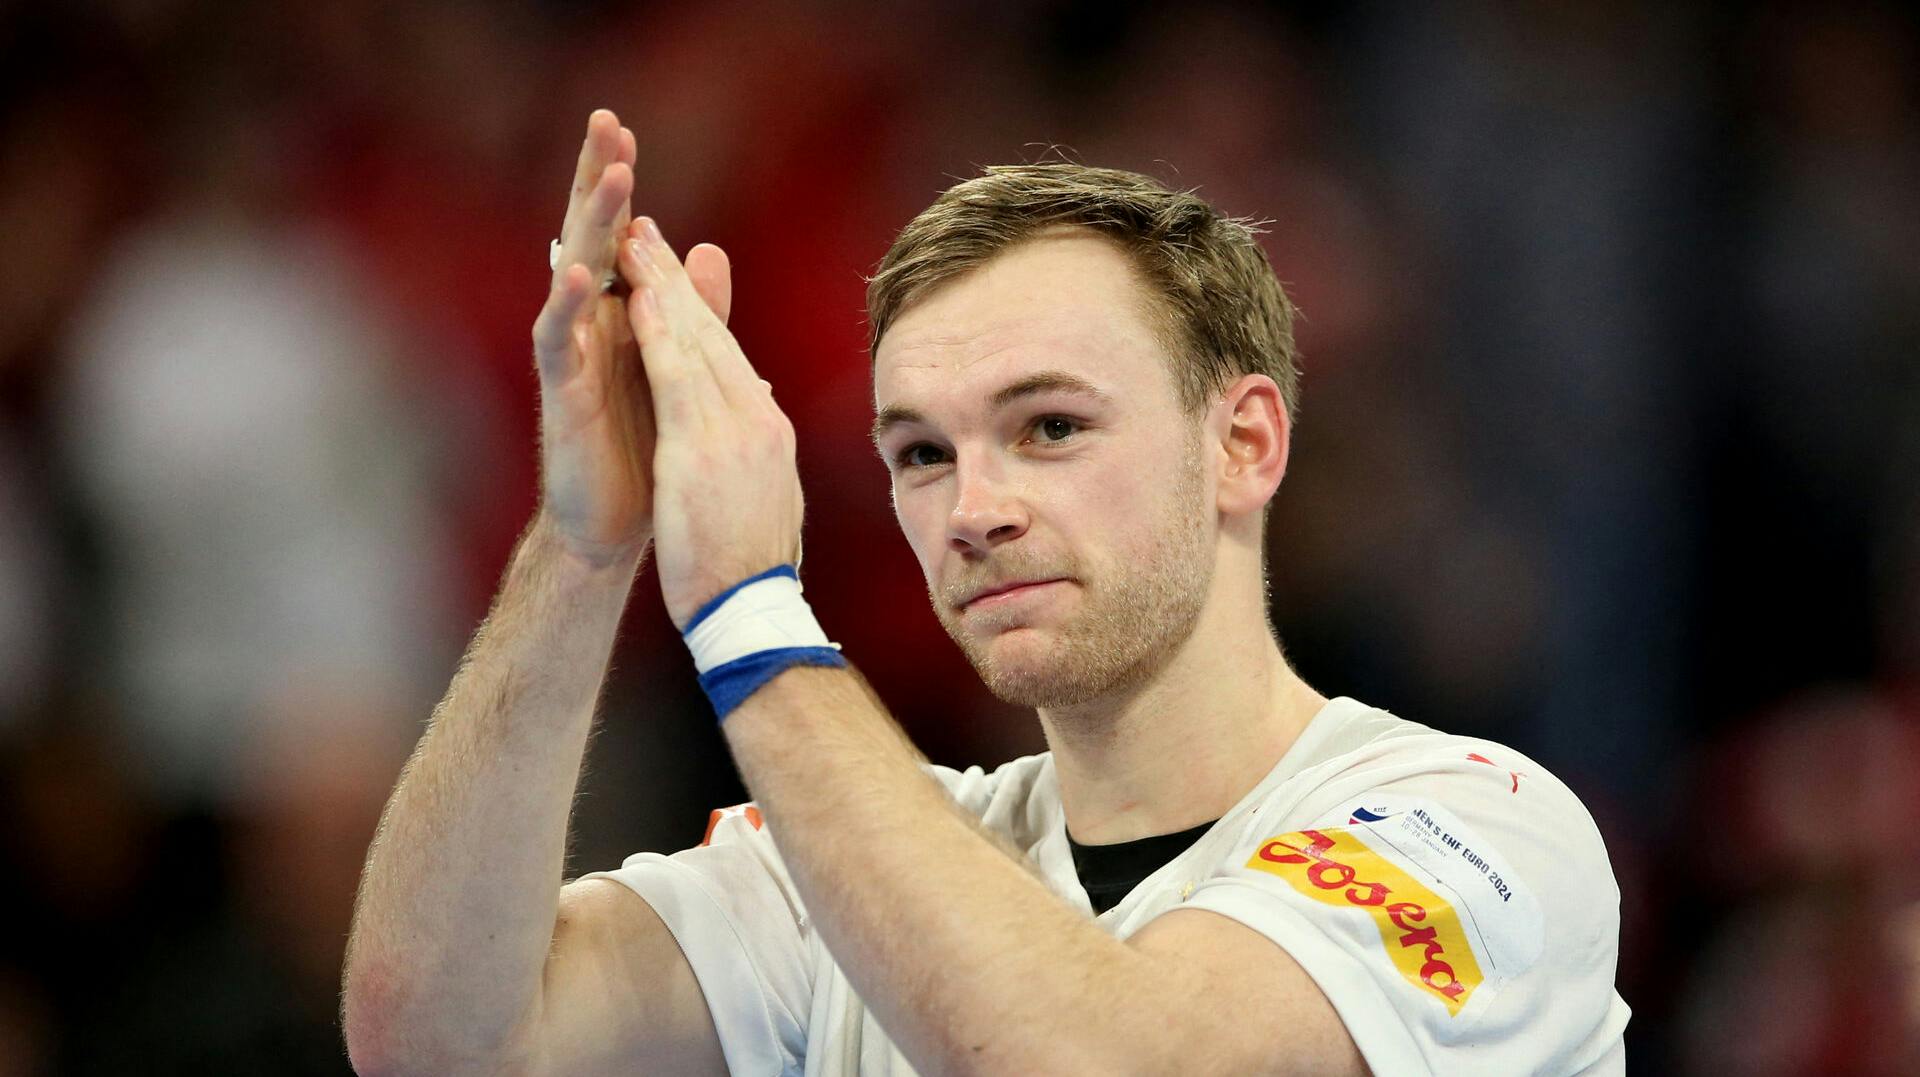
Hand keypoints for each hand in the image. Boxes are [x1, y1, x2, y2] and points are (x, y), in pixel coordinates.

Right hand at [531, 110, 733, 565]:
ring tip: (614, 179)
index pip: (619, 237)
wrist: (619, 525)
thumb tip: (708, 248)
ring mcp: (570, 354)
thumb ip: (691, 311)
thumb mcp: (676, 367)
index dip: (619, 186)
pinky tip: (576, 270)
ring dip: (593, 223)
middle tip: (606, 122)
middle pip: (591, 235)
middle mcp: (588, 323)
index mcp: (618, 314)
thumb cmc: (644, 446)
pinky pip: (556, 340)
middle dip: (599, 180)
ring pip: (574, 273)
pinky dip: (565, 304)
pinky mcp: (559, 392)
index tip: (625, 129)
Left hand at [616, 215, 804, 628]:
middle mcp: (757, 418)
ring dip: (661, 286)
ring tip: (634, 240)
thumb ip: (748, 451)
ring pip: (694, 341)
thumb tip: (748, 423)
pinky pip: (675, 373)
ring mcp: (734, 429)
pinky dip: (654, 329)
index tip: (673, 271)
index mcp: (768, 431)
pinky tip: (632, 296)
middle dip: (677, 280)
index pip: (729, 356)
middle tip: (648, 229)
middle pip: (714, 334)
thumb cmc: (747, 567)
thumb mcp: (756, 497)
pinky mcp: (701, 446)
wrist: (752, 611)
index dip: (697, 309)